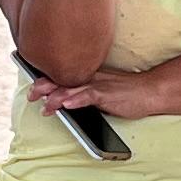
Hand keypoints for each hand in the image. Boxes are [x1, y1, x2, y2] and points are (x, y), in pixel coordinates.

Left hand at [35, 70, 170, 122]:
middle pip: (62, 80)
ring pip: (72, 88)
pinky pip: (90, 96)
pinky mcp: (108, 94)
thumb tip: (68, 101)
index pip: (63, 77)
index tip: (31, 87)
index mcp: (88, 78)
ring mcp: (99, 86)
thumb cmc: (127, 93)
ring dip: (56, 95)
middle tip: (30, 95)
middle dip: (44, 87)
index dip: (45, 80)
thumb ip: (85, 94)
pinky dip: (77, 99)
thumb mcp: (102, 92)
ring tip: (44, 102)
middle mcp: (90, 79)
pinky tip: (67, 104)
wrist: (150, 90)